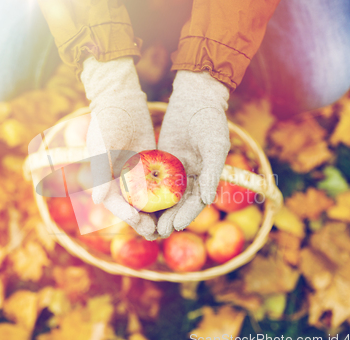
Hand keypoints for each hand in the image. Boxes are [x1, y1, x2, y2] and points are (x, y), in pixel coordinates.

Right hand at [81, 56, 157, 239]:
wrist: (121, 101)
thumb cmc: (107, 122)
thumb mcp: (101, 147)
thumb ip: (98, 173)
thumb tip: (96, 201)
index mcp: (104, 180)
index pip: (117, 205)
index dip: (130, 218)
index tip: (144, 227)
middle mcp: (118, 180)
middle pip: (132, 207)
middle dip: (145, 221)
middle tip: (161, 233)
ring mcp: (134, 173)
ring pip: (147, 199)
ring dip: (157, 213)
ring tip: (170, 225)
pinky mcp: (148, 165)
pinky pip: (158, 183)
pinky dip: (165, 194)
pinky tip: (179, 203)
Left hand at [157, 70, 230, 237]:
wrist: (195, 98)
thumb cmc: (210, 120)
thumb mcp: (215, 145)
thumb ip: (213, 172)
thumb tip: (208, 199)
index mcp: (207, 176)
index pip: (197, 201)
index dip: (187, 215)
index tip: (175, 226)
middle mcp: (192, 176)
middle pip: (180, 203)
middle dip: (170, 217)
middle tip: (158, 231)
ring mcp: (176, 169)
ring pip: (166, 194)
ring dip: (157, 209)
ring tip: (145, 223)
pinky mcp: (162, 160)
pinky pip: (154, 177)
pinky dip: (146, 189)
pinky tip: (135, 200)